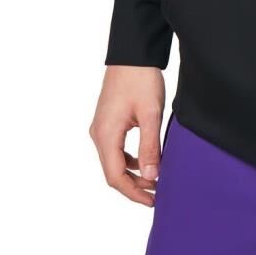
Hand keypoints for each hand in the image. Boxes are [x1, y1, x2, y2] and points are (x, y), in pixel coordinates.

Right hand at [89, 64, 165, 205]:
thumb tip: (152, 177)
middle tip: (157, 194)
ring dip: (133, 173)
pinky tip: (147, 160)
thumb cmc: (141, 80)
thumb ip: (150, 146)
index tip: (152, 200)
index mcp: (106, 135)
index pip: (115, 176)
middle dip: (134, 186)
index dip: (133, 192)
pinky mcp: (108, 121)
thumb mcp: (150, 114)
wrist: (132, 54)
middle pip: (113, 172)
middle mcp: (98, 134)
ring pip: (114, 161)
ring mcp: (101, 128)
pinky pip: (116, 148)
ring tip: (155, 180)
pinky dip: (130, 159)